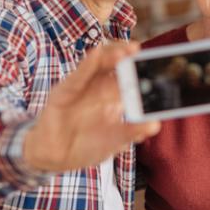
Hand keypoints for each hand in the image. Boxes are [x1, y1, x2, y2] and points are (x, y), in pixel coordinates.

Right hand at [23, 42, 159, 172]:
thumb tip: (155, 124)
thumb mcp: (113, 141)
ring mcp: (79, 87)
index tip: (154, 63)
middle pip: (112, 63)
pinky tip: (96, 55)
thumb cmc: (84, 145)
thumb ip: (131, 131)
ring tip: (125, 50)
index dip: (139, 66)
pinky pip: (76, 77)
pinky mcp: (63, 93)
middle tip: (138, 50)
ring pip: (96, 63)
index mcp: (110, 95)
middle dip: (125, 54)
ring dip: (110, 55)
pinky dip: (86, 65)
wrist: (54, 158)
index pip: (126, 74)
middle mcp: (96, 86)